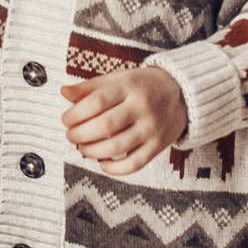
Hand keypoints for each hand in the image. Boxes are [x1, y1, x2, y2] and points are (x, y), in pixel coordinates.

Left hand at [60, 68, 186, 175]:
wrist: (183, 93)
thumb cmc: (145, 85)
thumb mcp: (119, 78)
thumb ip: (91, 87)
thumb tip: (64, 92)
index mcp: (130, 86)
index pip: (97, 101)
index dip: (76, 114)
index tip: (66, 120)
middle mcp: (142, 107)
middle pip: (105, 126)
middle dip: (80, 134)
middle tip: (70, 135)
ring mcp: (152, 128)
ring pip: (117, 147)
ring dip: (92, 152)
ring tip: (82, 148)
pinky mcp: (158, 146)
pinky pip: (134, 164)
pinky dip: (114, 169)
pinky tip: (102, 163)